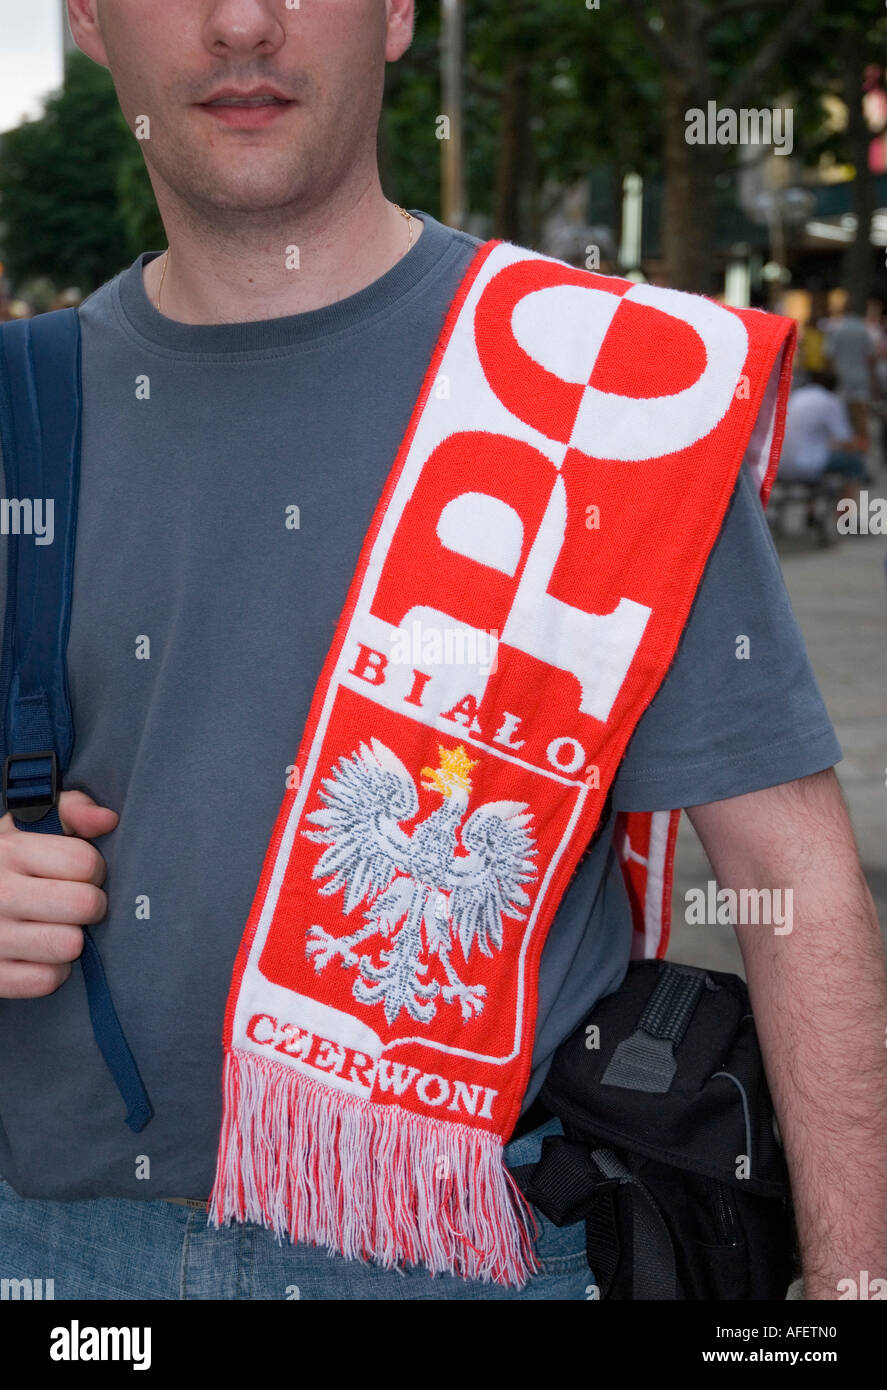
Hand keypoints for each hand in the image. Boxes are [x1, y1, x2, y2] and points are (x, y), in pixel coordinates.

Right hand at [0, 790, 118, 997]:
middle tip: (77, 904)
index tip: (82, 873)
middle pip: (84, 905)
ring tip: (58, 927)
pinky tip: (41, 954)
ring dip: (72, 939)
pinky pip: (46, 980)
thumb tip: (108, 820)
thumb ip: (72, 810)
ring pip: (68, 945)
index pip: (85, 863)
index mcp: (10, 850)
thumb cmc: (7, 862)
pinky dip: (52, 971)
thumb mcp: (28, 825)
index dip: (94, 869)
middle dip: (91, 905)